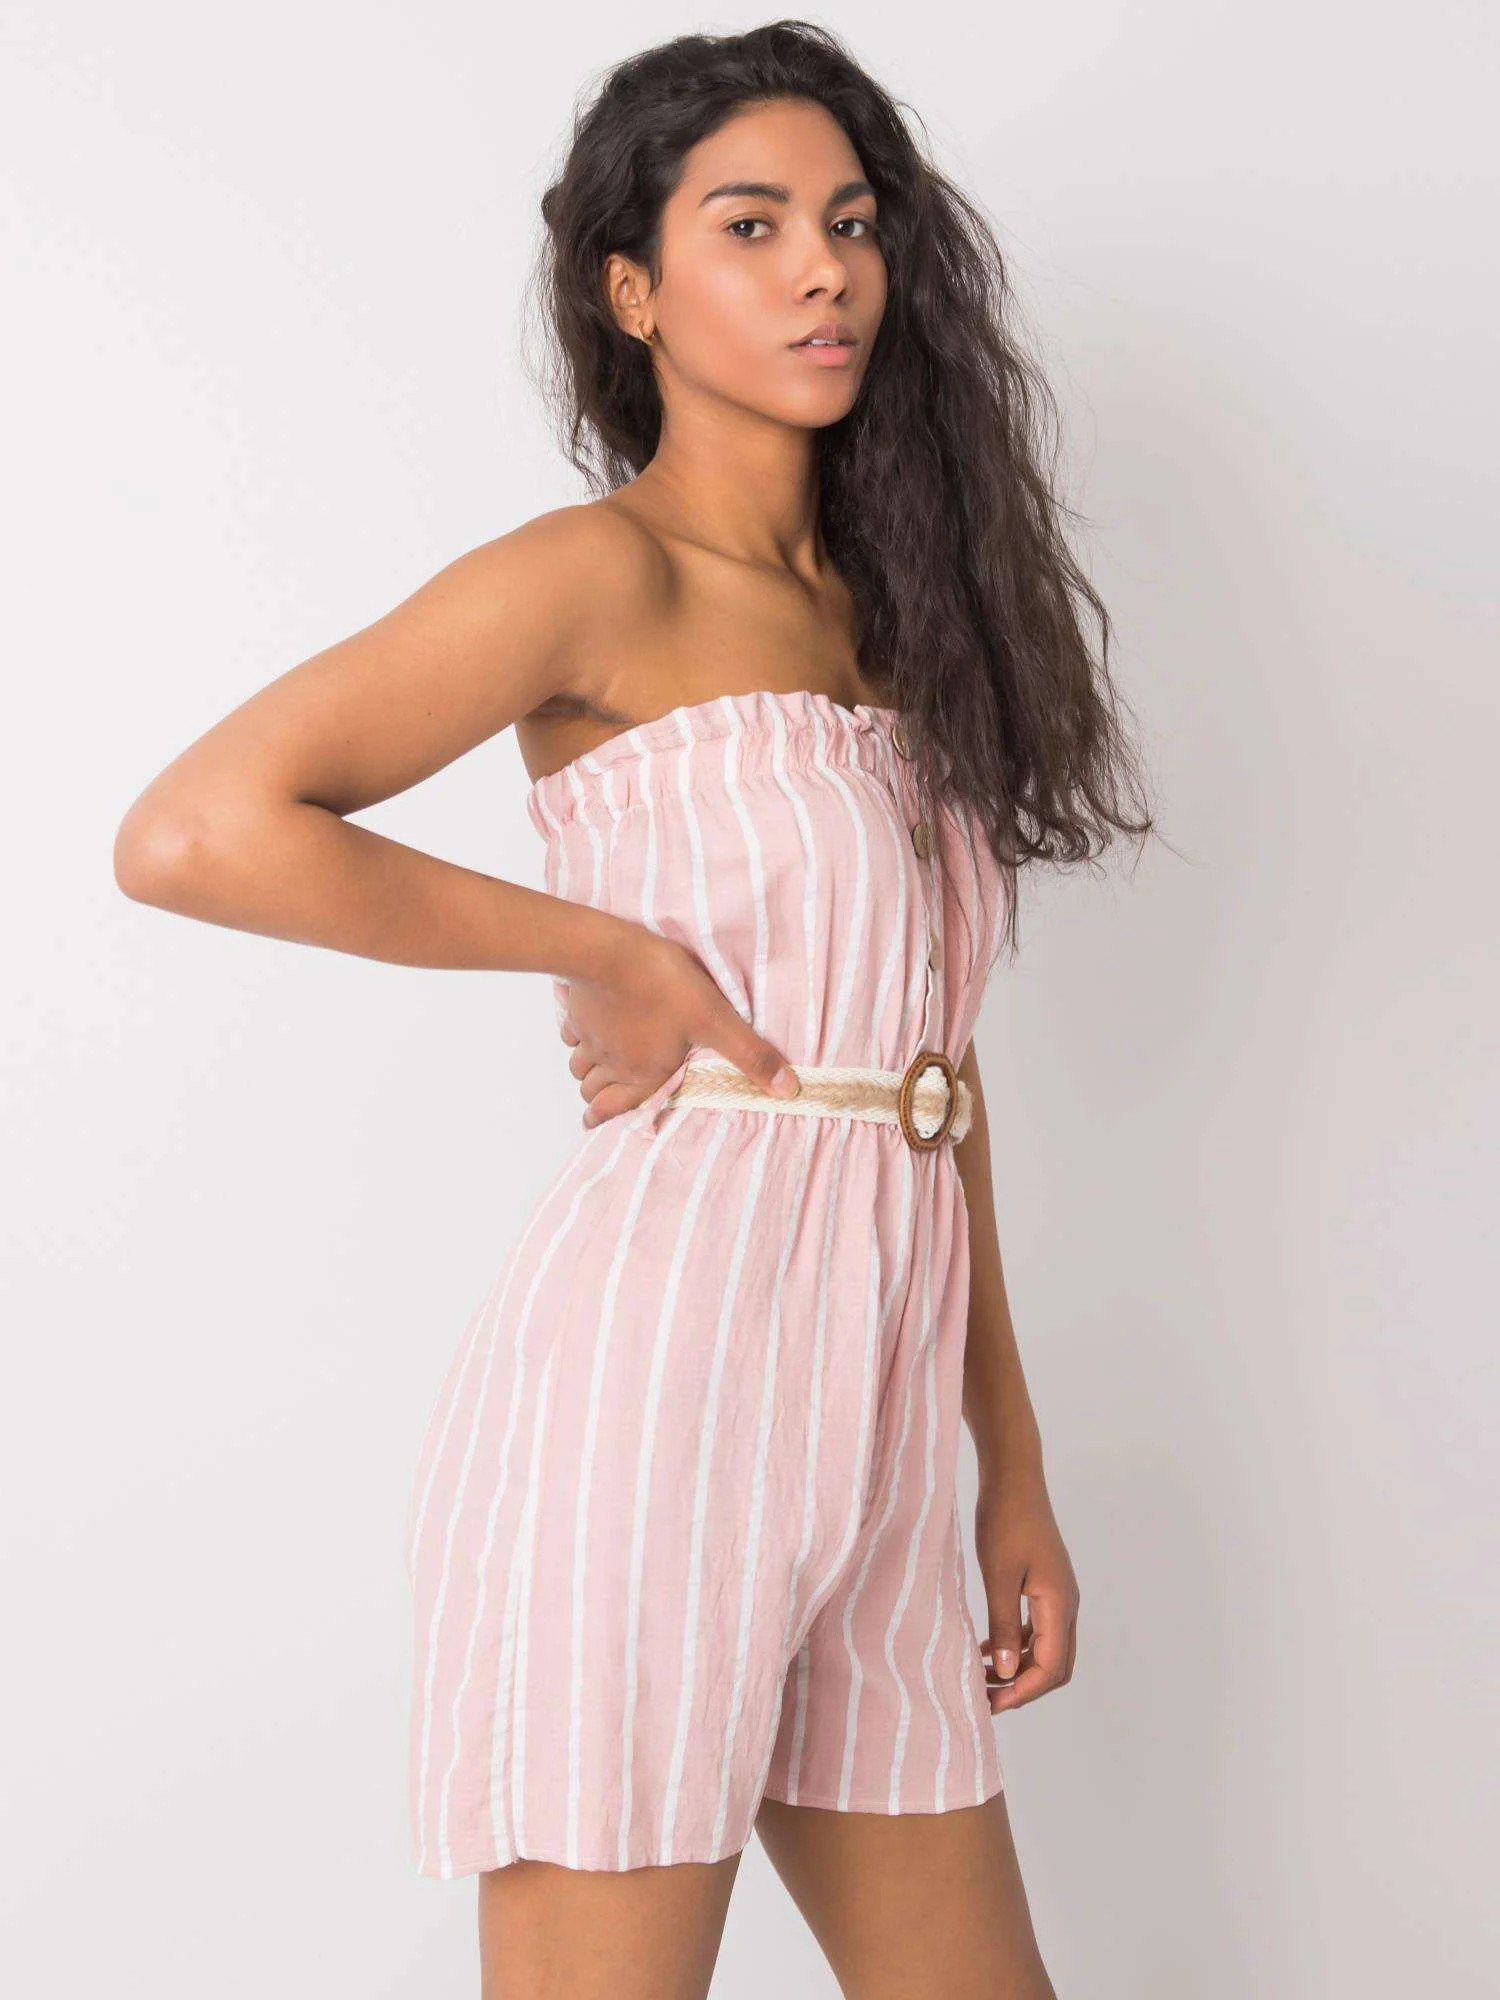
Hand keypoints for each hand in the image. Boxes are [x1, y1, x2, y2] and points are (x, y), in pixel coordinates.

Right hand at [557, 927, 799, 1127]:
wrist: (610, 952)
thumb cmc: (663, 986)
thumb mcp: (717, 1021)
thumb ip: (750, 1055)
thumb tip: (789, 1090)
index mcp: (643, 1072)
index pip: (615, 1108)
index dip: (602, 1118)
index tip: (594, 1123)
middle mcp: (612, 1061)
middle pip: (591, 1088)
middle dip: (596, 1094)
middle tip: (600, 1096)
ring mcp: (589, 1035)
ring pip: (579, 1062)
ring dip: (586, 1066)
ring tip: (596, 1064)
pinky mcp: (577, 1008)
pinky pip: (570, 1029)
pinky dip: (577, 1033)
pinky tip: (586, 1023)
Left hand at [973, 1461, 1078, 1712]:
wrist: (1013, 1477)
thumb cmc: (1004, 1521)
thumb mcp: (998, 1576)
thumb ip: (1001, 1626)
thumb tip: (1007, 1674)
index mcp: (1059, 1603)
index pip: (1051, 1666)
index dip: (1024, 1691)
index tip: (991, 1703)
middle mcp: (1066, 1604)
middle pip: (1056, 1665)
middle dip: (1025, 1687)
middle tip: (987, 1699)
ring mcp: (1057, 1595)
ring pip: (1046, 1649)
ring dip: (1018, 1668)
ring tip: (981, 1678)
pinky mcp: (1045, 1586)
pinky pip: (1035, 1629)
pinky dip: (1014, 1645)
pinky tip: (985, 1649)